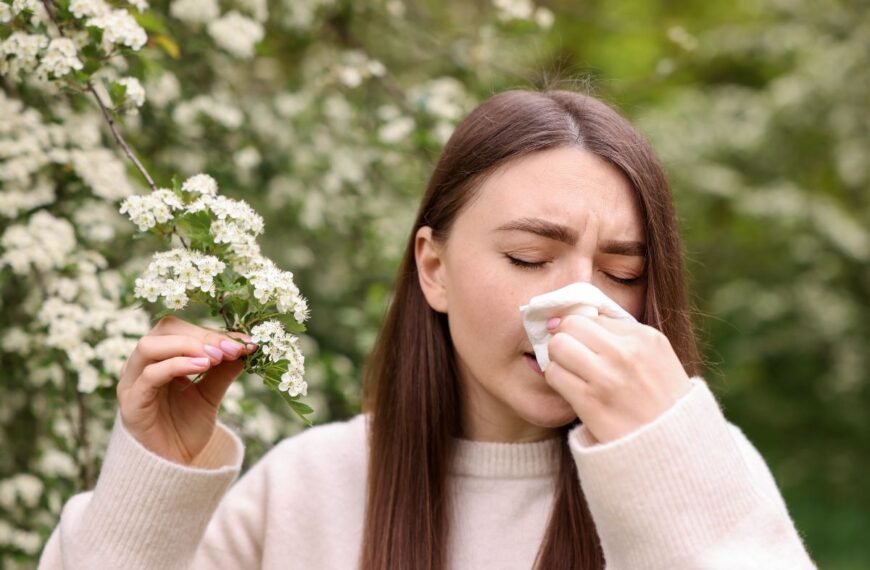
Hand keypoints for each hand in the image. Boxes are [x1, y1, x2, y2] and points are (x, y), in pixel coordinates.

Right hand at [116, 316, 256, 464]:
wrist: (171, 468)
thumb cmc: (186, 428)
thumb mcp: (211, 394)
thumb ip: (223, 370)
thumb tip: (245, 346)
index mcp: (160, 357)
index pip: (182, 329)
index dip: (213, 331)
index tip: (244, 342)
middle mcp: (142, 365)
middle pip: (165, 330)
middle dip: (202, 335)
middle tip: (231, 347)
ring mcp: (132, 382)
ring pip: (150, 346)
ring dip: (188, 346)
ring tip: (217, 357)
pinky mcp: (131, 402)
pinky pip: (150, 375)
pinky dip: (177, 365)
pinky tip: (203, 366)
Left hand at [543, 314, 691, 443]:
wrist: (674, 448)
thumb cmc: (661, 401)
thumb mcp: (657, 358)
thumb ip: (623, 336)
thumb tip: (577, 317)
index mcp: (646, 338)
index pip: (594, 316)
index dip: (584, 331)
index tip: (586, 346)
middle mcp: (627, 353)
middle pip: (571, 324)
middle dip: (566, 338)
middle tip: (572, 356)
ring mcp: (608, 377)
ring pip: (558, 346)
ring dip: (558, 359)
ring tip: (572, 373)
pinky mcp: (590, 402)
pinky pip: (554, 374)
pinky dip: (557, 379)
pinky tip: (571, 389)